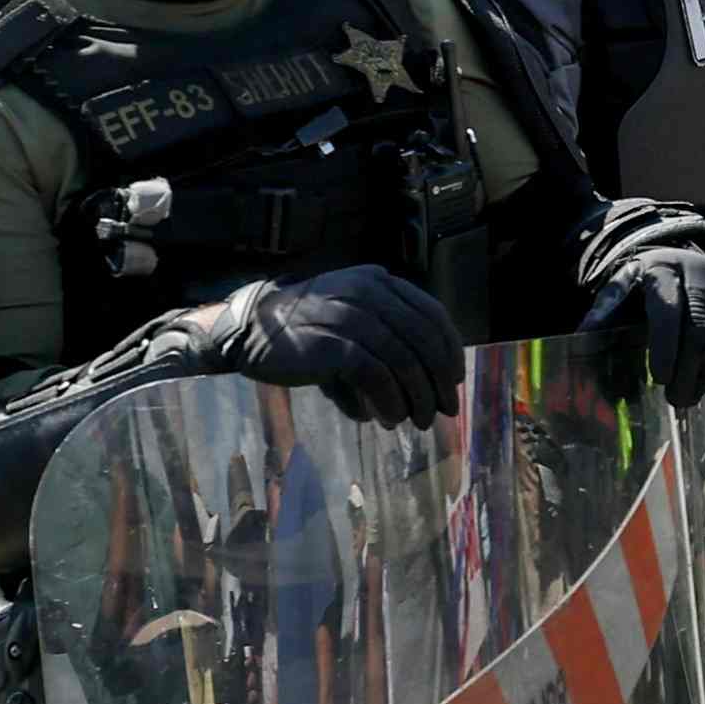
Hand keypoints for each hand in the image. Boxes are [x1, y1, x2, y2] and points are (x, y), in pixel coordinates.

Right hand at [190, 264, 466, 424]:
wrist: (250, 332)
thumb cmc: (306, 332)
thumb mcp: (350, 323)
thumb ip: (388, 343)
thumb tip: (423, 392)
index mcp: (377, 282)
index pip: (431, 313)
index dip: (449, 349)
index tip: (454, 379)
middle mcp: (367, 292)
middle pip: (423, 339)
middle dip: (439, 379)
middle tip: (445, 410)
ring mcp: (349, 316)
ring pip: (403, 359)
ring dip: (417, 397)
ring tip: (417, 421)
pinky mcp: (332, 344)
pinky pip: (376, 376)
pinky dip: (389, 400)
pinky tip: (388, 418)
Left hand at [577, 237, 704, 403]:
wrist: (680, 260)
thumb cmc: (644, 285)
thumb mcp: (620, 291)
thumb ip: (603, 313)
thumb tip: (580, 338)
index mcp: (663, 269)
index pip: (668, 311)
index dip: (665, 347)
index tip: (658, 379)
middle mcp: (701, 272)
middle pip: (702, 329)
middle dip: (688, 370)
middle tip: (675, 400)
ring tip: (689, 395)